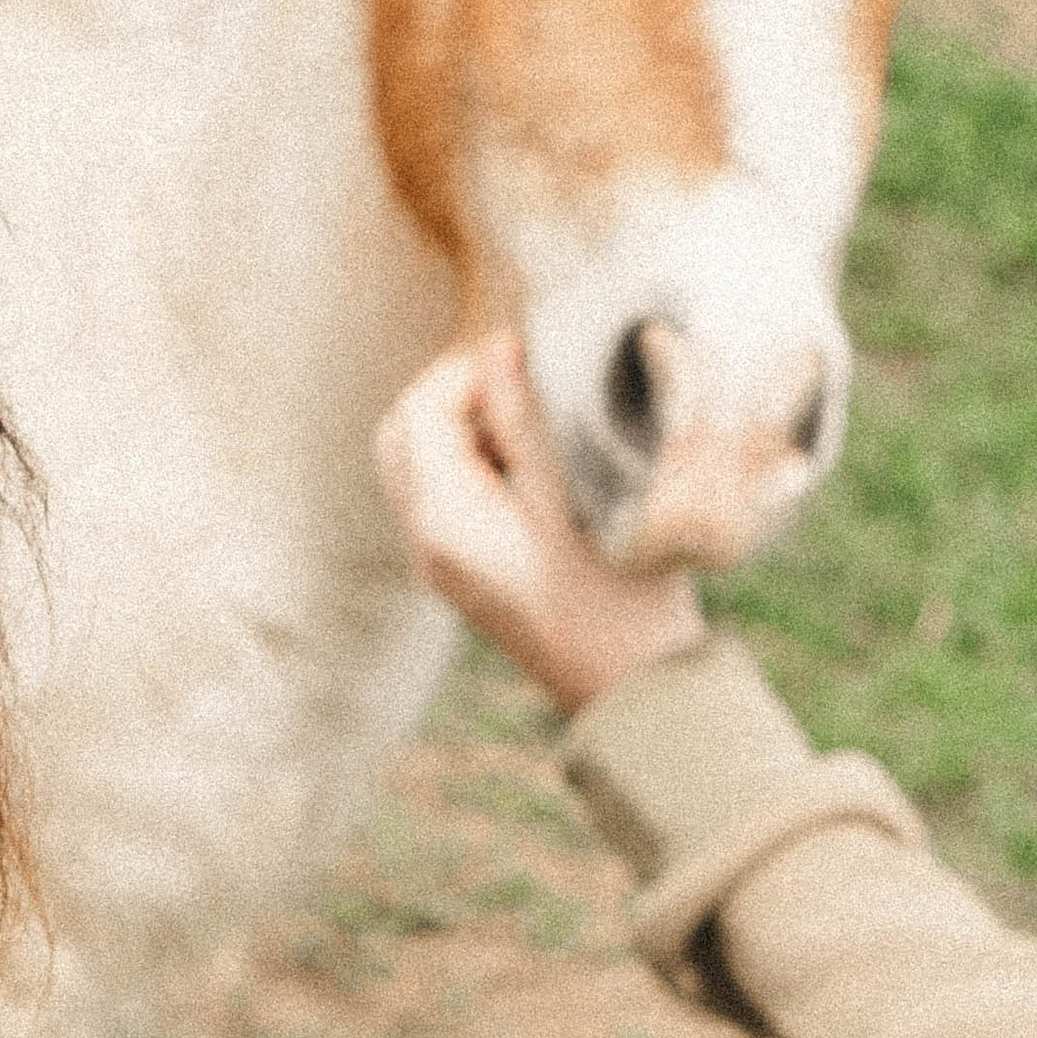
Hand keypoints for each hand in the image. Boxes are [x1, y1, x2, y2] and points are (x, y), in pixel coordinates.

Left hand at [375, 335, 705, 714]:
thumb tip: (499, 350)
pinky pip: (442, 495)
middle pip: (403, 434)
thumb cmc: (618, 596)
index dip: (467, 369)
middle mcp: (427, 542)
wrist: (633, 687)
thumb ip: (528, 420)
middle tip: (519, 379)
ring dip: (462, 426)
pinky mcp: (465, 572)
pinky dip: (472, 461)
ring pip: (419, 463)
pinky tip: (533, 464)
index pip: (422, 411)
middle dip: (452, 392)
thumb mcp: (578, 495)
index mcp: (445, 519)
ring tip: (531, 419)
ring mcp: (441, 562)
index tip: (527, 354)